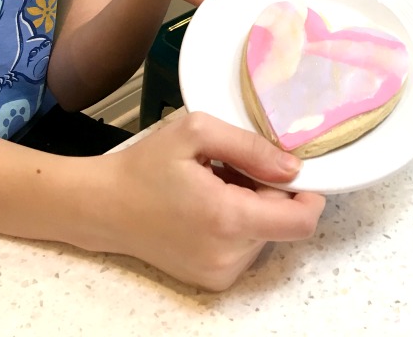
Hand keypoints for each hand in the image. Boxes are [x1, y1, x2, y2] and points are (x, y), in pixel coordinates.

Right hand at [96, 112, 324, 289]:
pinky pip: (246, 246)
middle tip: (233, 166)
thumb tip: (293, 168)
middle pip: (283, 223)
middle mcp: (228, 256)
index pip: (300, 222)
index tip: (294, 170)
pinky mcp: (211, 279)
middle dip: (270, 191)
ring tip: (216, 183)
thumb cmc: (146, 166)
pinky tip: (209, 203)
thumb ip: (251, 147)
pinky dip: (238, 222)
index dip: (309, 194)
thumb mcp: (197, 133)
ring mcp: (219, 273)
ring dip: (253, 205)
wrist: (103, 207)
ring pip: (266, 233)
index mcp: (227, 219)